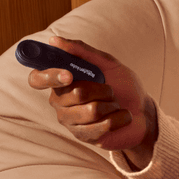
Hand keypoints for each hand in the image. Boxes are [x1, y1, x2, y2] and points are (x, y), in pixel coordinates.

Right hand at [27, 36, 156, 164]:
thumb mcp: (107, 62)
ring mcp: (70, 121)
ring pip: (91, 111)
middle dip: (102, 89)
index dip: (49, 76)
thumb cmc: (121, 84)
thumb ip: (82, 51)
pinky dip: (119, 118)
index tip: (69, 75)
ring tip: (114, 104)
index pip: (37, 79)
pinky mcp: (84, 137)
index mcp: (61, 80)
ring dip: (112, 104)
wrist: (141, 109)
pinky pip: (102, 126)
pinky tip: (120, 117)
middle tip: (110, 90)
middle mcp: (59, 101)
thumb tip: (55, 40)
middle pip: (75, 93)